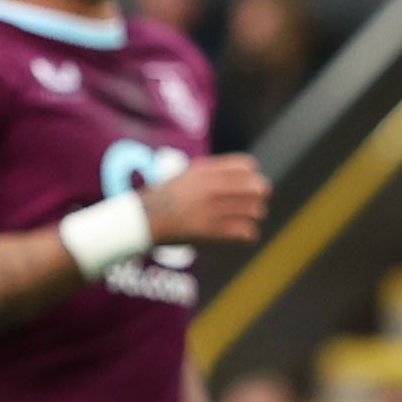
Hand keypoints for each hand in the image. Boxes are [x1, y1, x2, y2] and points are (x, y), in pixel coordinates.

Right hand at [146, 153, 269, 246]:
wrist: (143, 221)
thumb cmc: (164, 198)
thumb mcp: (185, 175)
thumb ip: (212, 172)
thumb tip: (242, 172)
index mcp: (206, 172)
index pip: (248, 166)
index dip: (251, 176)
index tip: (246, 186)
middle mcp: (212, 188)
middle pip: (258, 187)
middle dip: (257, 196)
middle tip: (250, 204)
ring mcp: (213, 210)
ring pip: (255, 211)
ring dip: (252, 216)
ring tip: (244, 220)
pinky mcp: (212, 231)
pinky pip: (247, 232)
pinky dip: (246, 235)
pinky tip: (239, 235)